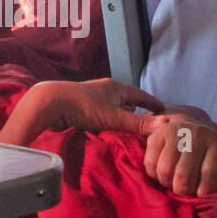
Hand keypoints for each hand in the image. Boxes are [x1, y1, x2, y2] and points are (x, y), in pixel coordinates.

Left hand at [0, 79, 164, 145]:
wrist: (50, 103)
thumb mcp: (114, 118)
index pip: (140, 95)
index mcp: (116, 88)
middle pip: (126, 100)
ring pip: (111, 107)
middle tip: (147, 121)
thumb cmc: (83, 107)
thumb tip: (166, 124)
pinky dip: (106, 121)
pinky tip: (104, 129)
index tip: (163, 108)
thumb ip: (139, 123)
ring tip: (126, 127)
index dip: (152, 103)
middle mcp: (104, 90)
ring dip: (119, 116)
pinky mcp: (79, 105)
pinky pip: (99, 113)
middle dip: (135, 110)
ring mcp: (91, 97)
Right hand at [144, 118, 216, 196]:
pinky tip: (163, 176)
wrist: (197, 132)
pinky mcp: (158, 133)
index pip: (210, 172)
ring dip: (167, 184)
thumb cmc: (214, 158)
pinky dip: (154, 175)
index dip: (204, 190)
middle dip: (182, 191)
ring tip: (173, 185)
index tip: (200, 197)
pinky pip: (150, 162)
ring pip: (165, 169)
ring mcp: (177, 131)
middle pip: (184, 174)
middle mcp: (198, 133)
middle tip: (184, 194)